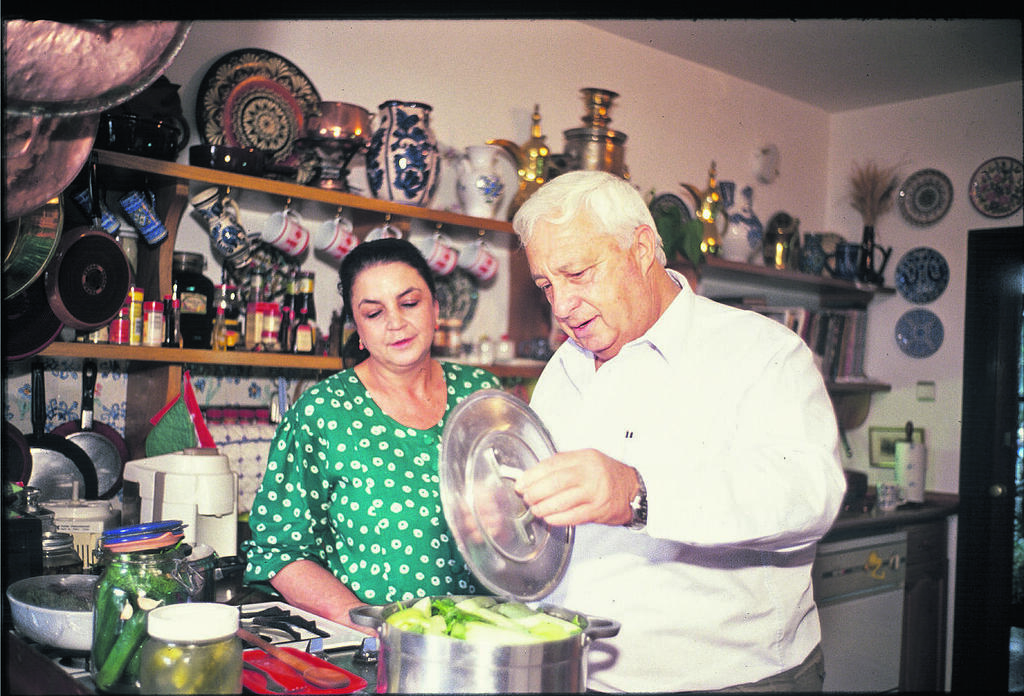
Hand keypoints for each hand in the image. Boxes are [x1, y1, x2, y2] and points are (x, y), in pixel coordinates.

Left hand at [514, 449, 638, 526]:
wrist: (633, 489)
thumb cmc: (606, 475)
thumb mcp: (587, 460)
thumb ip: (563, 465)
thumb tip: (534, 475)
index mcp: (585, 457)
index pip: (552, 464)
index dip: (532, 474)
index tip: (521, 482)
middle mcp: (590, 473)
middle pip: (554, 482)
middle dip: (535, 492)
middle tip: (526, 497)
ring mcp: (595, 492)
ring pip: (561, 501)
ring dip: (543, 507)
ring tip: (535, 509)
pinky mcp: (598, 510)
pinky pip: (572, 516)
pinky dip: (556, 518)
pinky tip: (548, 518)